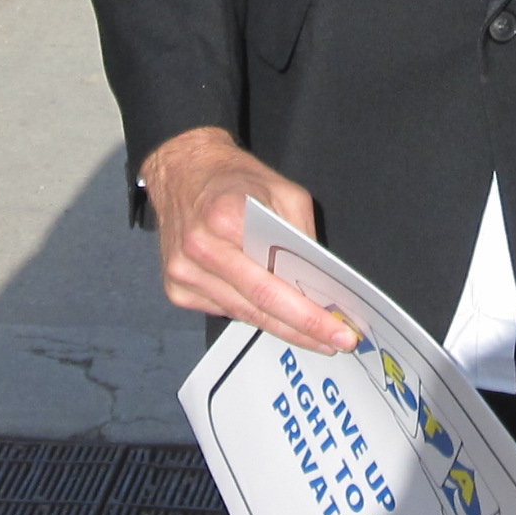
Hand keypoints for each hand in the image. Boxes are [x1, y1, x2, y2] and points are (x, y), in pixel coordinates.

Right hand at [138, 126, 357, 354]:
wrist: (182, 171)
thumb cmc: (234, 179)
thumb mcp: (283, 191)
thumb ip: (301, 234)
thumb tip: (320, 282)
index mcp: (225, 219)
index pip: (272, 284)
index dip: (308, 314)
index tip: (340, 331)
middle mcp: (199, 250)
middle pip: (258, 307)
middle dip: (302, 329)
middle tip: (336, 343)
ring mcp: (183, 274)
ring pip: (242, 314)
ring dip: (281, 328)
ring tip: (314, 335)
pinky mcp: (175, 288)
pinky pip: (223, 310)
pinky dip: (252, 314)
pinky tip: (275, 315)